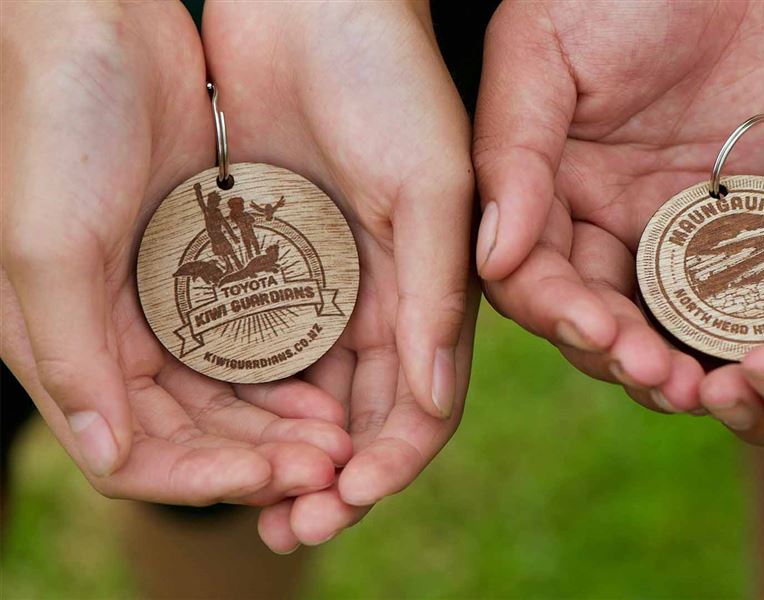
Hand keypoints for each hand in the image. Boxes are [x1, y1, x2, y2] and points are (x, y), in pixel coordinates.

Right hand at [1, 4, 350, 507]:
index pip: (134, 453)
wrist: (101, 26)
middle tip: (327, 465)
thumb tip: (114, 462)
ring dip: (280, 425)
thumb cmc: (57, 124)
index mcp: (61, 345)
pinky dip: (286, 370)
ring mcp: (159, 305)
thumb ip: (73, 357)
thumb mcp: (49, 245)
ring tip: (338, 437)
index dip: (204, 476)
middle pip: (192, 433)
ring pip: (227, 395)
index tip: (273, 478)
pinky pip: (250, 341)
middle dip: (258, 458)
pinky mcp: (202, 270)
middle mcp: (110, 337)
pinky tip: (329, 383)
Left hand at [202, 0, 477, 551]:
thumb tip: (432, 402)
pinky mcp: (266, 259)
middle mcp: (382, 297)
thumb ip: (437, 291)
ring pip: (308, 393)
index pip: (425, 398)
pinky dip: (246, 395)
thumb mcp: (429, 184)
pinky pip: (256, 345)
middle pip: (364, 414)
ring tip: (255, 499)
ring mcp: (323, 284)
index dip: (395, 457)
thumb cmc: (386, 74)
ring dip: (286, 452)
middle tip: (294, 524)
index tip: (351, 494)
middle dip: (335, 476)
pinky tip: (219, 426)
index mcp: (434, 285)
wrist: (310, 1)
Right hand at [473, 0, 763, 412]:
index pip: (529, 272)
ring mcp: (674, 225)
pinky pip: (737, 289)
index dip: (555, 310)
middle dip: (619, 352)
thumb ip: (513, 149)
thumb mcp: (544, 48)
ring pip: (663, 317)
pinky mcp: (744, 220)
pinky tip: (761, 351)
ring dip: (678, 358)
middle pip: (595, 312)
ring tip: (708, 388)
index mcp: (544, 183)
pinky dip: (742, 327)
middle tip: (662, 379)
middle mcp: (603, 216)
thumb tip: (492, 257)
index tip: (594, 332)